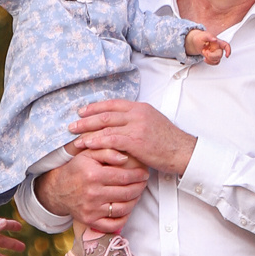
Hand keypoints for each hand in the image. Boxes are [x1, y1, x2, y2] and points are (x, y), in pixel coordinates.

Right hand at [35, 150, 150, 236]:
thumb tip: (125, 158)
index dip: (138, 175)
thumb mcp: (88, 154)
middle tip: (143, 183)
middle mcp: (92, 194)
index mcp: (93, 175)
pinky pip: (112, 225)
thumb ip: (107, 151)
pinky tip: (127, 209)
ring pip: (123, 209)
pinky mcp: (90, 221)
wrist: (58, 190)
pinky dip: (124, 219)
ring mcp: (91, 210)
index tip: (144, 173)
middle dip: (140, 188)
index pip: (124, 176)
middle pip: (126, 193)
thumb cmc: (77, 169)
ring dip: (134, 202)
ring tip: (137, 194)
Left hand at [69, 97, 195, 177]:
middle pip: (106, 113)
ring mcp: (137, 126)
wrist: (182, 151)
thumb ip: (136, 121)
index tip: (83, 111)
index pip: (113, 104)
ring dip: (88, 132)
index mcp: (140, 108)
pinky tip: (87, 145)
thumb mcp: (152, 124)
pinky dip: (97, 141)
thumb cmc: (168, 142)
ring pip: (106, 125)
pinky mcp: (136, 140)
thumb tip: (121, 124)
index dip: (95, 107)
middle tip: (72, 124)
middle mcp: (137, 114)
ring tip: (75, 138)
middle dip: (86, 119)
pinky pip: (111, 139)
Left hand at [185, 30, 230, 64]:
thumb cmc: (201, 37)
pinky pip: (214, 63)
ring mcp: (216, 53)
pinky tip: (205, 58)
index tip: (227, 55)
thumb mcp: (204, 35)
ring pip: (217, 60)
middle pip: (219, 55)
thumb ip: (210, 37)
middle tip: (205, 51)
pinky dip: (209, 62)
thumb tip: (215, 39)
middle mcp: (218, 48)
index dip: (228, 50)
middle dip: (211, 55)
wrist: (195, 42)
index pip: (226, 45)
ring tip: (204, 52)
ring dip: (209, 58)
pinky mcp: (213, 57)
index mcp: (218, 42)